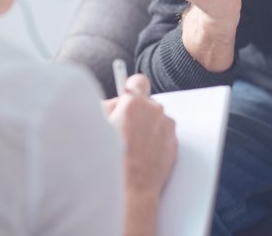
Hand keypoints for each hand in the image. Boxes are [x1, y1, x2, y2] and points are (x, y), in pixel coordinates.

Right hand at [107, 74, 176, 199]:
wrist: (128, 190)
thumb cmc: (107, 159)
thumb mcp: (97, 125)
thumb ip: (108, 106)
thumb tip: (116, 102)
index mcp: (133, 102)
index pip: (138, 81)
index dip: (132, 87)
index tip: (128, 93)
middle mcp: (154, 110)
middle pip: (147, 102)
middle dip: (138, 111)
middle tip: (125, 127)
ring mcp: (166, 127)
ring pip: (156, 119)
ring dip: (147, 126)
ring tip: (133, 146)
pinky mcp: (174, 143)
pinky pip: (163, 134)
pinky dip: (155, 140)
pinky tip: (143, 154)